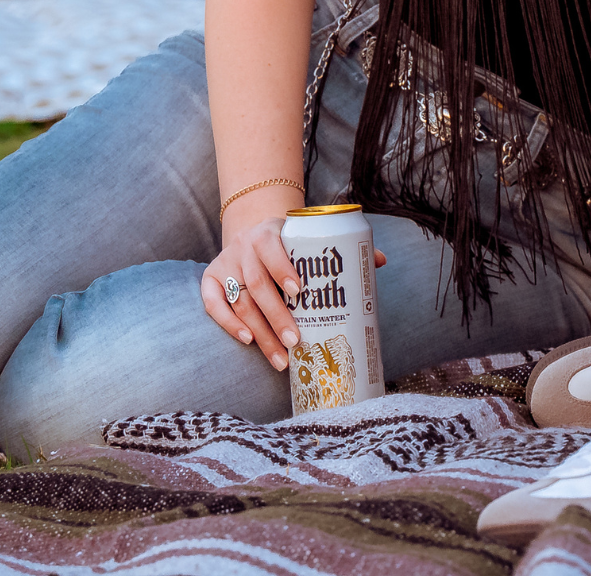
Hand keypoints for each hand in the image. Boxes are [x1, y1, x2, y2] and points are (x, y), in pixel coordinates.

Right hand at [198, 214, 390, 368]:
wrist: (251, 232)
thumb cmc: (289, 243)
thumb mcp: (307, 238)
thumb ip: (338, 248)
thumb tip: (380, 261)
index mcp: (269, 232)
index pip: (271, 248)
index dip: (283, 268)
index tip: (299, 291)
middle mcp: (243, 247)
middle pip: (256, 284)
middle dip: (277, 316)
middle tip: (297, 341)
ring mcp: (225, 264)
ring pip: (239, 301)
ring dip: (260, 333)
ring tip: (281, 358)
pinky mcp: (210, 280)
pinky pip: (213, 304)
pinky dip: (228, 323)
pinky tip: (248, 342)